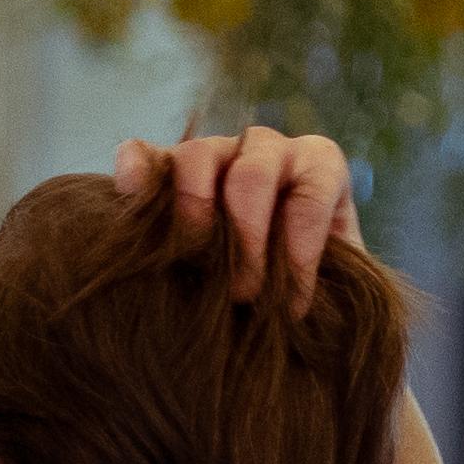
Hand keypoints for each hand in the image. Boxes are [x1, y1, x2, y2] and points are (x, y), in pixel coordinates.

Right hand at [118, 124, 357, 300]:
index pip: (311, 196)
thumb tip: (309, 315)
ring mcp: (215, 150)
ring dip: (194, 210)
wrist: (264, 273)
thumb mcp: (333, 277)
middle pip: (254, 174)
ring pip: (199, 155)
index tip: (290, 307)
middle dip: (246, 239)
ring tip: (190, 258)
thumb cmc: (304, 276)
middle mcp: (268, 148)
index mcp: (319, 166)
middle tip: (241, 293)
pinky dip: (136, 170)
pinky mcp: (165, 163)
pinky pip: (145, 152)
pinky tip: (129, 193)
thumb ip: (335, 283)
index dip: (300, 254)